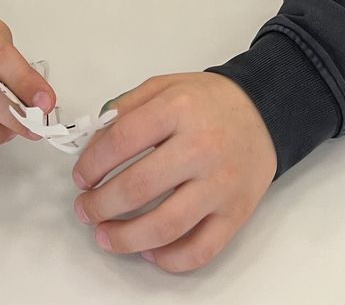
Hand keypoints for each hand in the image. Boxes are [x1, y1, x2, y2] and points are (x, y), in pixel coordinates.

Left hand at [72, 72, 276, 272]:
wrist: (263, 111)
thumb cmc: (209, 101)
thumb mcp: (165, 85)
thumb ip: (126, 107)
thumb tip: (93, 142)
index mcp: (179, 109)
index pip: (122, 140)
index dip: (92, 164)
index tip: (81, 177)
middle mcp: (201, 147)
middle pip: (138, 187)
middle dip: (100, 205)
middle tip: (85, 209)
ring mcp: (221, 184)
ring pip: (166, 226)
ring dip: (125, 239)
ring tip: (105, 236)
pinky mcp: (236, 213)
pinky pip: (200, 250)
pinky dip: (169, 260)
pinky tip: (149, 251)